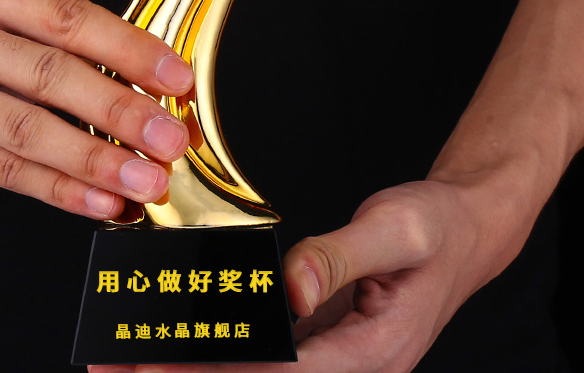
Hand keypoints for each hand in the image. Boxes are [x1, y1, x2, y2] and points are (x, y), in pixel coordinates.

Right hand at [0, 0, 193, 218]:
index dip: (127, 49)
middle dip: (119, 110)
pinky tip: (96, 200)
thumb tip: (144, 80)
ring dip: (95, 160)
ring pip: (25, 129)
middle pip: (48, 74)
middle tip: (168, 137)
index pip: (65, 17)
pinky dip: (57, 188)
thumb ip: (55, 39)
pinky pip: (0, 170)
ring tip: (144, 178)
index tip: (174, 77)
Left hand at [90, 179, 507, 372]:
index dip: (221, 370)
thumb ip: (340, 255)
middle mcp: (353, 367)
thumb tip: (288, 287)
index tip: (161, 362)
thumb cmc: (437, 227)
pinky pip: (269, 354)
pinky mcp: (325, 340)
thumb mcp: (395, 229)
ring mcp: (337, 357)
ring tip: (132, 359)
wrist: (464, 228)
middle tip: (119, 368)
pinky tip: (185, 337)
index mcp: (374, 352)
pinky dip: (223, 347)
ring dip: (198, 364)